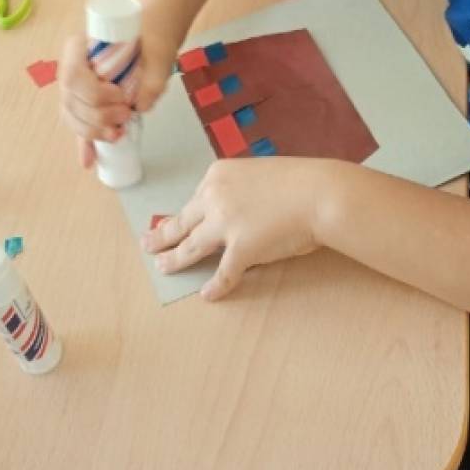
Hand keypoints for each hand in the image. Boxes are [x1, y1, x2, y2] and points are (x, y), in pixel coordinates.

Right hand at [59, 21, 178, 167]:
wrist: (151, 36)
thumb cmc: (151, 39)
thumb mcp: (158, 53)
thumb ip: (153, 78)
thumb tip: (140, 107)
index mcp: (80, 46)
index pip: (73, 75)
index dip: (93, 92)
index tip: (120, 95)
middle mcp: (70, 66)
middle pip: (71, 100)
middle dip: (97, 115)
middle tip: (127, 114)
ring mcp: (74, 86)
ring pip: (71, 115)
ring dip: (93, 131)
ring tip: (118, 133)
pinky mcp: (84, 103)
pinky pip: (78, 124)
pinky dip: (84, 144)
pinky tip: (89, 161)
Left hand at [142, 157, 331, 299]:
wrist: (321, 193)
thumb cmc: (301, 182)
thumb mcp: (262, 174)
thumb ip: (243, 190)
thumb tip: (237, 211)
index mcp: (218, 175)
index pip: (196, 198)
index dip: (189, 213)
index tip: (178, 221)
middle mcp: (214, 198)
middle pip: (182, 221)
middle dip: (163, 234)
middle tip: (148, 243)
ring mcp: (225, 225)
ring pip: (191, 247)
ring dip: (175, 259)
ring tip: (163, 267)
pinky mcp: (240, 250)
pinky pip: (223, 273)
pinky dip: (215, 286)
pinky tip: (207, 295)